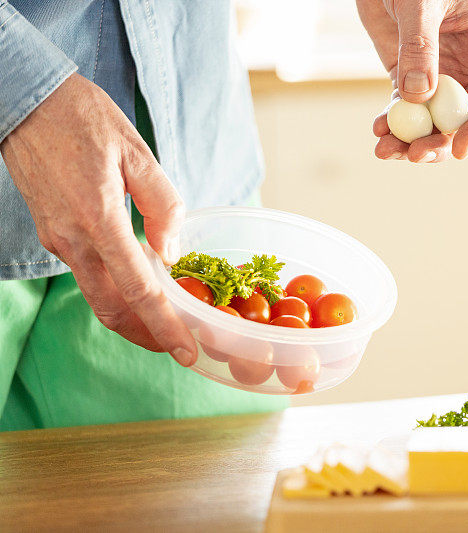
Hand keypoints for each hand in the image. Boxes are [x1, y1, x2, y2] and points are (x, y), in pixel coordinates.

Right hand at [1, 73, 196, 365]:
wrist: (25, 101)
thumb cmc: (83, 118)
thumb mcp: (136, 152)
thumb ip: (161, 204)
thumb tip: (172, 252)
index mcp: (98, 217)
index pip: (138, 289)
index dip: (165, 326)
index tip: (187, 352)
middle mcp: (74, 239)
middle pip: (112, 309)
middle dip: (148, 336)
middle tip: (180, 348)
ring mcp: (59, 240)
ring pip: (98, 297)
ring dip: (132, 319)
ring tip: (166, 325)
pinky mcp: (54, 235)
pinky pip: (88, 275)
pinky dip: (117, 292)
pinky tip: (141, 287)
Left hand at [357, 0, 467, 161]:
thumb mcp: (421, 2)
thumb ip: (420, 45)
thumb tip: (419, 96)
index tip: (460, 150)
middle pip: (465, 119)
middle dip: (440, 142)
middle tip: (415, 155)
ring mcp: (443, 77)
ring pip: (435, 123)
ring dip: (411, 141)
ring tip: (386, 150)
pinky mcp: (414, 80)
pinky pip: (407, 112)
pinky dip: (393, 125)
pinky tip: (378, 131)